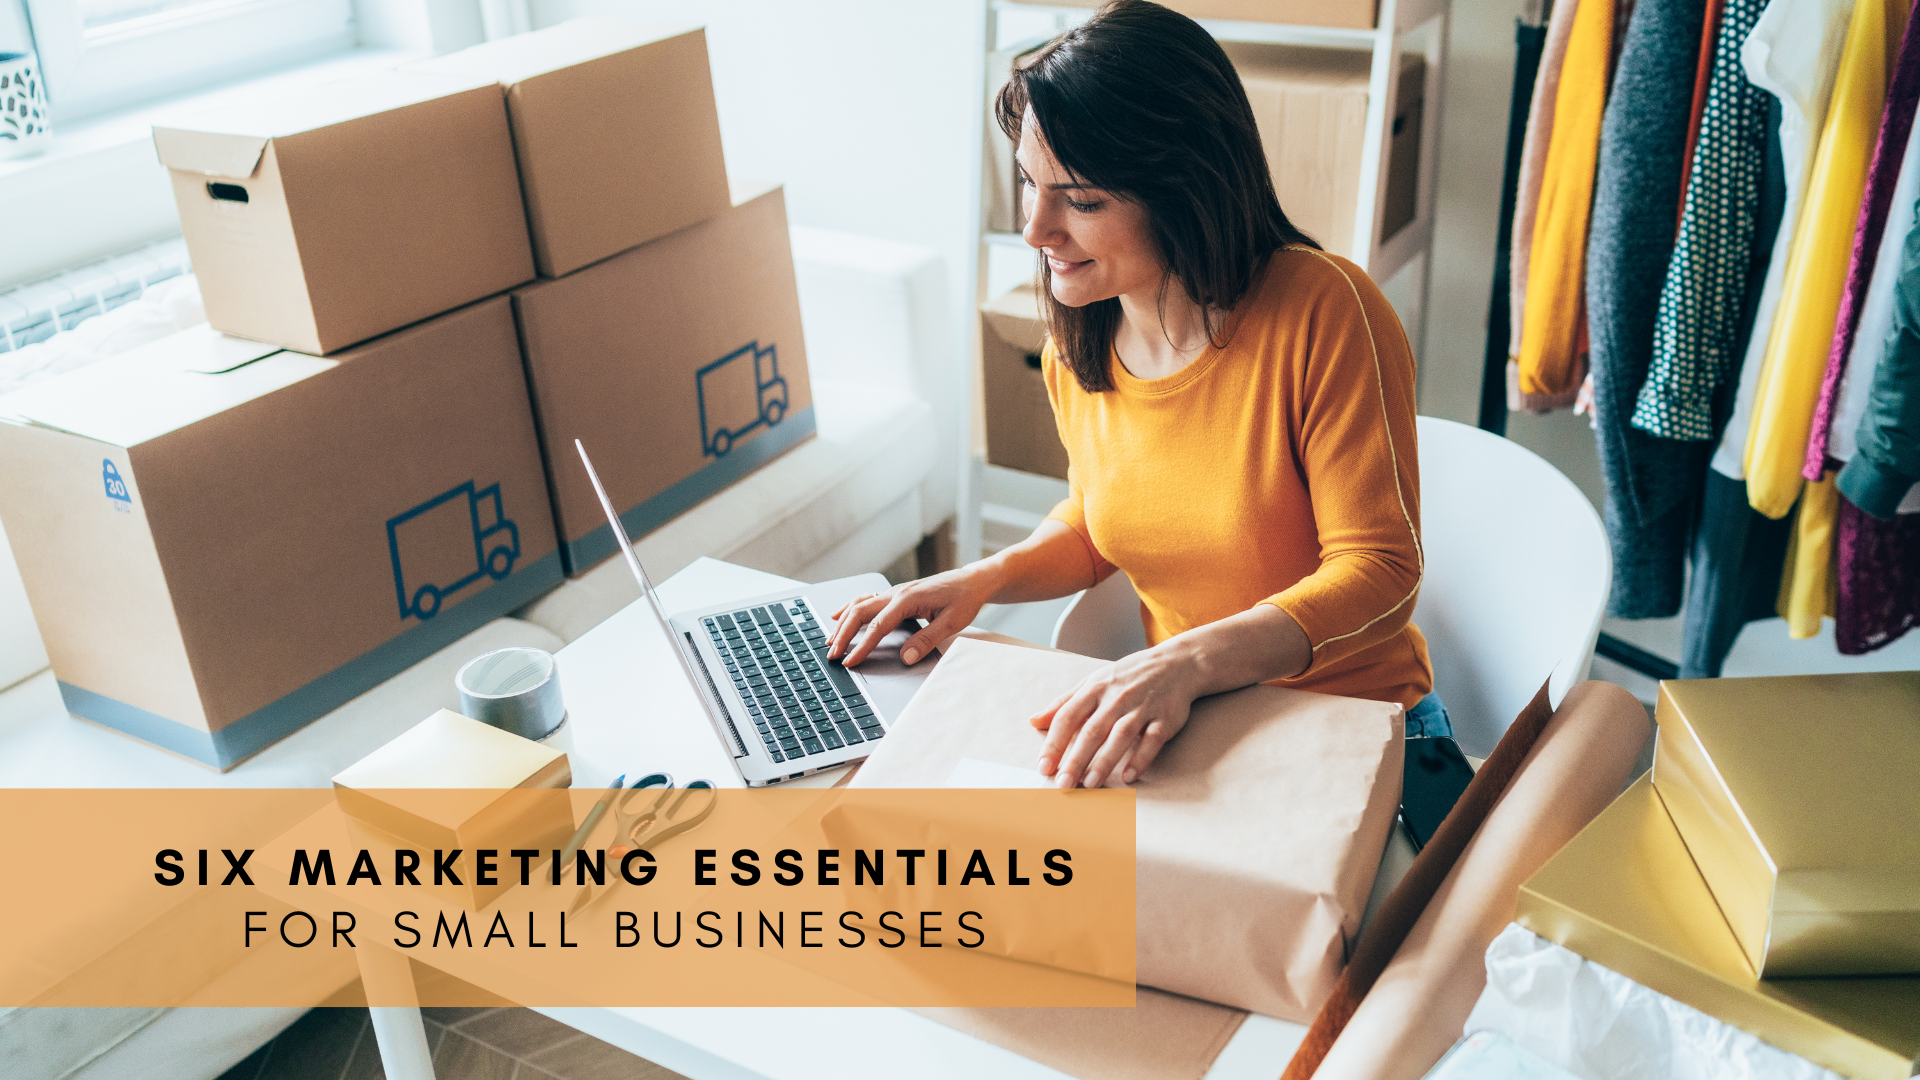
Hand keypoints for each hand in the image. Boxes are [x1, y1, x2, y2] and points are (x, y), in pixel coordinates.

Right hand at [826, 566, 998, 667]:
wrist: (972, 581)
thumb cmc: (964, 599)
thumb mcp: (952, 623)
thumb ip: (927, 640)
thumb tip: (905, 658)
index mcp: (908, 600)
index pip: (878, 626)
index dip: (862, 646)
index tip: (850, 661)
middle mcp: (896, 593)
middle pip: (860, 613)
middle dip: (843, 634)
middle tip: (832, 654)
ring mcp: (894, 592)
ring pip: (859, 605)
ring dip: (843, 622)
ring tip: (830, 641)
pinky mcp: (896, 594)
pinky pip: (866, 599)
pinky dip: (850, 608)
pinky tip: (838, 615)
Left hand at [1029, 645, 1200, 788]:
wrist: (1176, 663)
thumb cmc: (1128, 676)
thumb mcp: (1093, 682)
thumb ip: (1064, 703)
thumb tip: (1034, 721)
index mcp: (1095, 689)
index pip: (1068, 716)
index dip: (1054, 742)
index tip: (1044, 766)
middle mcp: (1117, 697)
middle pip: (1092, 731)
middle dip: (1076, 759)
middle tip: (1063, 783)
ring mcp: (1142, 707)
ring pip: (1120, 736)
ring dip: (1104, 761)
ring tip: (1090, 783)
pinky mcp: (1165, 719)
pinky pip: (1151, 740)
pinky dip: (1140, 758)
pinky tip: (1128, 776)